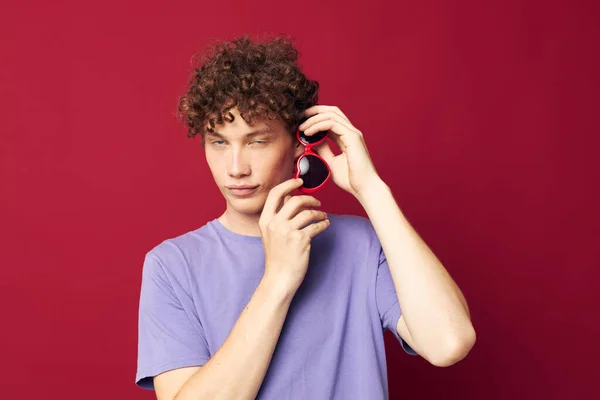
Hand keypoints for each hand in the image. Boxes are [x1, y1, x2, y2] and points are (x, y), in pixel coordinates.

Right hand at [259, 178, 329, 292]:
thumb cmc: (278, 257)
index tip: (299, 181)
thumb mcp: (271, 234)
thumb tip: (293, 198)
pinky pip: (316, 225)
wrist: (279, 278)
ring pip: (308, 212)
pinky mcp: (300, 240)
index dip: (288, 184)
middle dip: (310, 199)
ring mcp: (287, 232)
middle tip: (318, 203)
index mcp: (265, 220)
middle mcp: (275, 224)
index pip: (275, 194)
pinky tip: (325, 225)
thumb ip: (279, 217)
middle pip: (295, 200)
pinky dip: (324, 224)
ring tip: (324, 217)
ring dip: (320, 213)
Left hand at [298, 105, 382, 198]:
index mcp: (346, 137)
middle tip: (299, 117)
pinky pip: (332, 123)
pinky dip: (318, 125)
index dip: (315, 118)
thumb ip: (322, 149)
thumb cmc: (350, 179)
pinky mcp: (353, 137)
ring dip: (313, 119)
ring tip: (301, 128)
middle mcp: (351, 132)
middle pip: (332, 111)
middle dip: (314, 111)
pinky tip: (308, 132)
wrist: (364, 189)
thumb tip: (311, 140)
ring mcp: (353, 133)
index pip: (330, 120)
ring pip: (331, 115)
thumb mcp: (330, 162)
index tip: (301, 124)